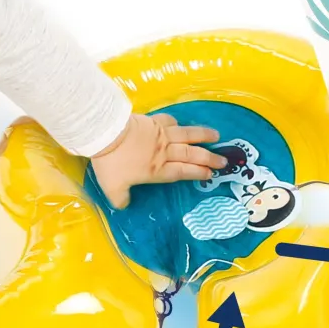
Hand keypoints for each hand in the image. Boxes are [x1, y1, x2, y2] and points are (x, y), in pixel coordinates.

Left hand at [89, 114, 224, 207]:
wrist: (105, 133)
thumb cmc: (111, 162)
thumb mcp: (112, 188)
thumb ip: (120, 198)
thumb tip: (124, 206)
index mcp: (157, 169)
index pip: (182, 172)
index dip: (198, 173)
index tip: (210, 174)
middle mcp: (163, 152)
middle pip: (190, 155)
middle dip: (208, 158)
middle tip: (223, 161)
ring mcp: (160, 135)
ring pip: (186, 135)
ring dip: (202, 136)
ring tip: (216, 136)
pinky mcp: (152, 121)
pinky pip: (168, 121)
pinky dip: (176, 123)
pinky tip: (179, 123)